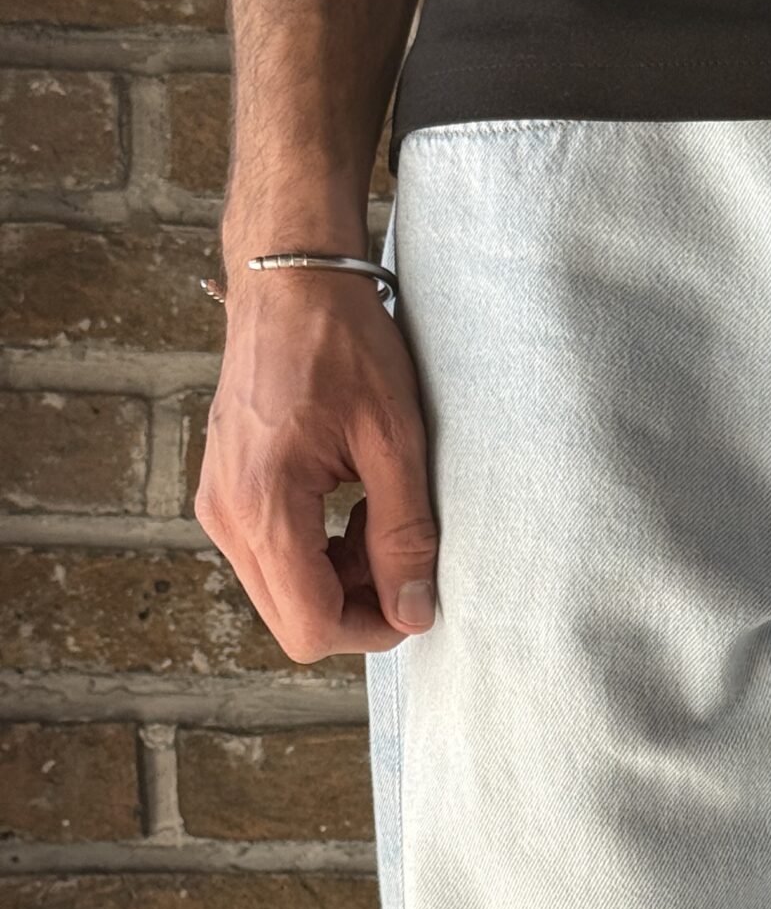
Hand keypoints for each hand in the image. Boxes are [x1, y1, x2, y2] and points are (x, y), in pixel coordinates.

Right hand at [196, 266, 437, 663]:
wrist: (289, 281)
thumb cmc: (342, 345)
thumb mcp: (394, 440)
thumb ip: (404, 535)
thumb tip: (414, 613)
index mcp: (263, 504)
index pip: (311, 625)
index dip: (373, 627)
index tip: (415, 595)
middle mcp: (226, 514)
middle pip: (293, 619)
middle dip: (357, 605)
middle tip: (402, 552)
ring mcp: (218, 504)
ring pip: (282, 591)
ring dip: (339, 577)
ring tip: (378, 516)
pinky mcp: (224, 492)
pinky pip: (272, 555)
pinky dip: (317, 550)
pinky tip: (351, 504)